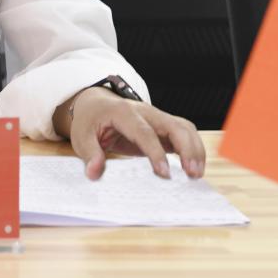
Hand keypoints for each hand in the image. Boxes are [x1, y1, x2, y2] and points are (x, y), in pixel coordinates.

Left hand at [61, 87, 206, 180]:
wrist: (96, 104)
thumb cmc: (90, 120)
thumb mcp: (81, 136)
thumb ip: (89, 154)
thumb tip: (94, 172)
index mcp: (123, 112)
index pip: (144, 131)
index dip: (155, 152)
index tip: (164, 173)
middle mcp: (145, 111)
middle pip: (173, 125)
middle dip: (187, 148)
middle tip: (192, 174)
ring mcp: (156, 117)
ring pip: (184, 127)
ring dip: (195, 149)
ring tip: (197, 174)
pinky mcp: (163, 126)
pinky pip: (184, 133)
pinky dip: (193, 148)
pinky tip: (194, 167)